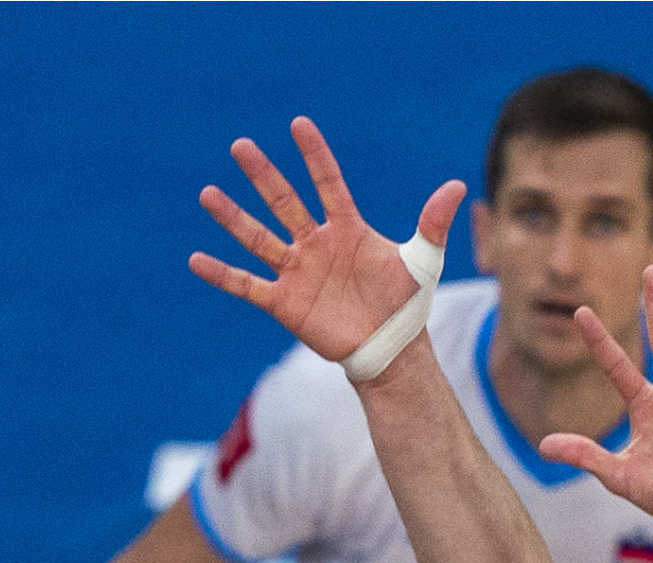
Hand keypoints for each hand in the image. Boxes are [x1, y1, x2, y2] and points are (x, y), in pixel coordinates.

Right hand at [188, 117, 461, 371]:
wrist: (390, 349)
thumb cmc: (406, 304)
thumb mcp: (422, 261)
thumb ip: (433, 223)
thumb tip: (456, 185)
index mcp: (346, 228)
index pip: (327, 183)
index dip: (315, 155)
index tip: (298, 124)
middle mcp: (316, 244)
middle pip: (284, 202)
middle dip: (263, 175)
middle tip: (240, 146)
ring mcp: (297, 272)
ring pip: (258, 238)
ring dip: (233, 217)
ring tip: (208, 194)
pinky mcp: (284, 303)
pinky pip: (247, 285)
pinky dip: (221, 275)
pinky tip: (195, 260)